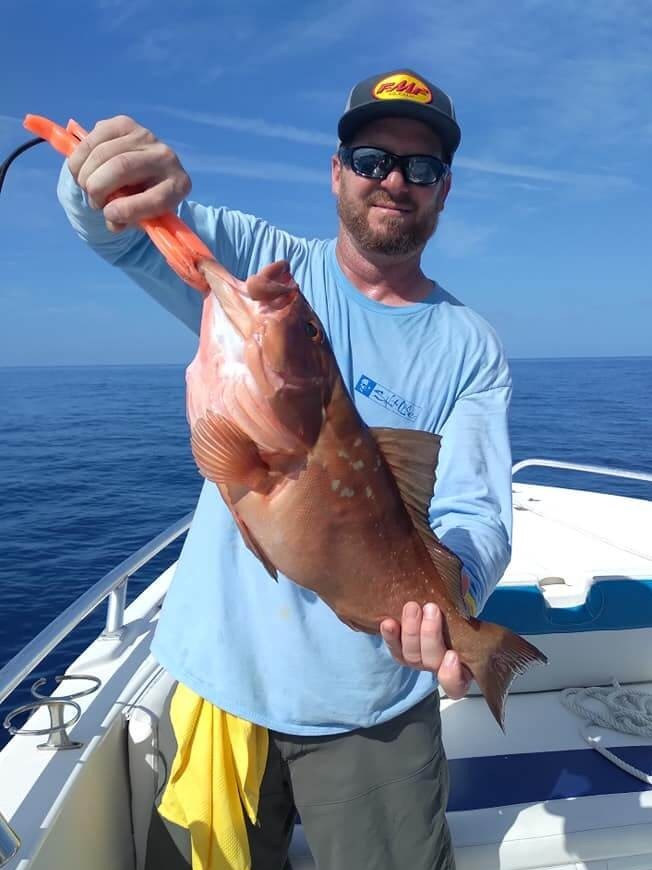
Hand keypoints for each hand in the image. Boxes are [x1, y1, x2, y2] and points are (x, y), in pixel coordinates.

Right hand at [67, 115, 190, 231]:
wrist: (144, 172)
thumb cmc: (142, 199)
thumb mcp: (141, 217)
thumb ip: (127, 221)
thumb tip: (112, 220)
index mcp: (177, 186)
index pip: (156, 198)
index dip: (128, 209)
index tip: (108, 215)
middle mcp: (166, 157)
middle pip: (121, 167)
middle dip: (97, 188)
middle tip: (94, 202)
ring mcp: (145, 136)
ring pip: (103, 152)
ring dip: (85, 174)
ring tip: (86, 187)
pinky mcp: (124, 124)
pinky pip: (93, 137)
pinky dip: (79, 157)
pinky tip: (80, 170)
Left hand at [380, 575, 473, 698]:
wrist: (434, 609)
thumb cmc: (456, 615)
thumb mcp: (463, 611)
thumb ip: (463, 604)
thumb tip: (462, 584)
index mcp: (462, 666)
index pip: (457, 684)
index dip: (453, 674)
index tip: (453, 655)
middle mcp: (438, 668)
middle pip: (432, 661)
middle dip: (430, 635)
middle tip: (431, 609)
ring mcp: (418, 660)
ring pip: (411, 656)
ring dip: (411, 631)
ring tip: (412, 607)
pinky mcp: (401, 651)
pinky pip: (394, 649)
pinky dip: (391, 637)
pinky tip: (387, 623)